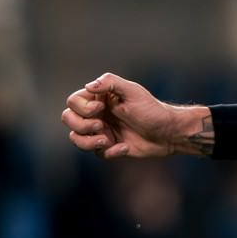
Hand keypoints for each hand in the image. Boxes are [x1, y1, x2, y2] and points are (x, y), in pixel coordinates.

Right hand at [59, 73, 212, 159]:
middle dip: (81, 126)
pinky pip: (97, 154)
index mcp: (98, 98)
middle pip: (68, 120)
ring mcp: (101, 131)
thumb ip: (110, 82)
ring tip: (106, 141)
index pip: (73, 102)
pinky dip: (109, 152)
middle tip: (101, 125)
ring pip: (77, 139)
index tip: (102, 108)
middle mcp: (96, 114)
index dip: (82, 108)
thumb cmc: (152, 109)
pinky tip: (125, 148)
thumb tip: (88, 86)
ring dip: (88, 142)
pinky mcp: (109, 147)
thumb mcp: (132, 91)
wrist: (168, 133)